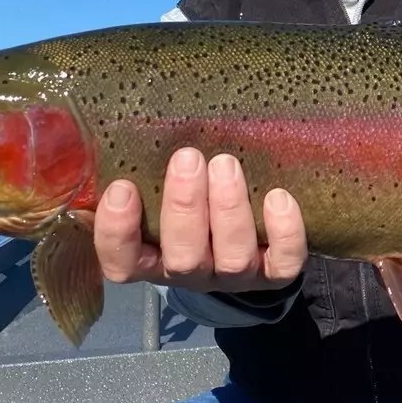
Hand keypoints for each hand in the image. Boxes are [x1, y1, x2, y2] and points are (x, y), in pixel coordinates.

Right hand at [93, 147, 307, 291]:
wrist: (248, 234)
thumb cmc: (189, 198)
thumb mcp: (156, 188)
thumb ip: (140, 171)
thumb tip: (122, 126)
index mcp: (150, 259)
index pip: (123, 262)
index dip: (118, 233)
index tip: (122, 188)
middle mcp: (191, 273)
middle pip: (184, 258)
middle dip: (185, 207)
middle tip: (188, 157)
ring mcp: (233, 276)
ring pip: (232, 259)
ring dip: (228, 210)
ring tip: (226, 164)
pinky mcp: (274, 272)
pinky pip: (284, 264)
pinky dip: (284, 233)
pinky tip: (278, 198)